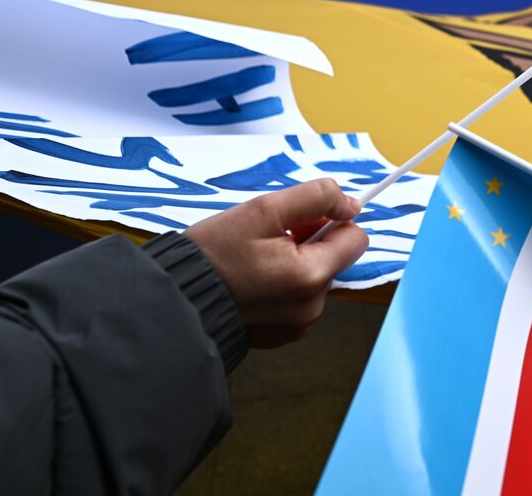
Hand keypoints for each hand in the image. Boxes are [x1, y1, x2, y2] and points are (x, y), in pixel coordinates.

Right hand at [184, 178, 368, 347]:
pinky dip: (283, 284)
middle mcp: (311, 307)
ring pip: (315, 277)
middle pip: (335, 258)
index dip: (333, 220)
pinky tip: (254, 278)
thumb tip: (350, 204)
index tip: (303, 216)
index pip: (356, 239)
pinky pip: (298, 299)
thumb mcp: (263, 210)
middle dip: (310, 240)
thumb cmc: (213, 254)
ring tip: (256, 257)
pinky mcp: (282, 334)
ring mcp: (297, 325)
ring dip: (296, 261)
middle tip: (270, 234)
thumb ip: (315, 198)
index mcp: (311, 276)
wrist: (175, 300)